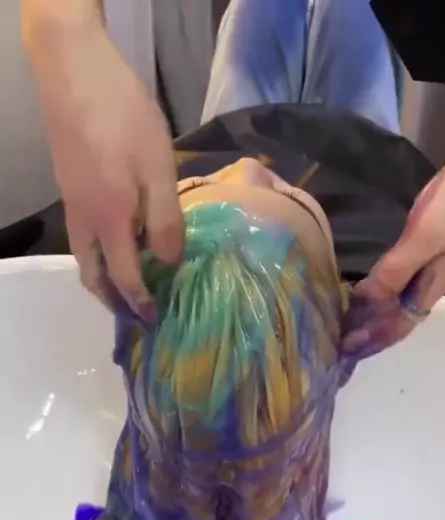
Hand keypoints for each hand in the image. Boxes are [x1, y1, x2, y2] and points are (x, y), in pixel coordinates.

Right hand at [27, 16, 182, 317]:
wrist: (74, 70)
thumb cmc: (124, 117)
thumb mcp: (158, 169)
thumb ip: (166, 221)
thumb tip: (170, 264)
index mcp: (110, 222)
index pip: (124, 279)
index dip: (141, 303)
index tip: (156, 320)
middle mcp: (85, 221)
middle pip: (93, 276)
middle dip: (113, 301)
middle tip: (136, 312)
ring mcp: (72, 203)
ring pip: (84, 256)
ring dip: (103, 278)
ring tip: (129, 284)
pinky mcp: (69, 185)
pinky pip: (82, 235)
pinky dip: (99, 253)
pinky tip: (120, 241)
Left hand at [343, 146, 444, 354]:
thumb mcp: (426, 237)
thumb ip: (397, 270)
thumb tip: (364, 303)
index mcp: (432, 284)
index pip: (400, 325)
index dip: (373, 339)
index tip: (343, 349)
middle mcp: (434, 278)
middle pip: (400, 314)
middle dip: (372, 329)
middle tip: (337, 335)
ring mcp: (437, 258)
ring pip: (402, 296)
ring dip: (377, 308)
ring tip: (350, 314)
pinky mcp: (435, 239)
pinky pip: (404, 274)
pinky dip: (385, 284)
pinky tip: (374, 279)